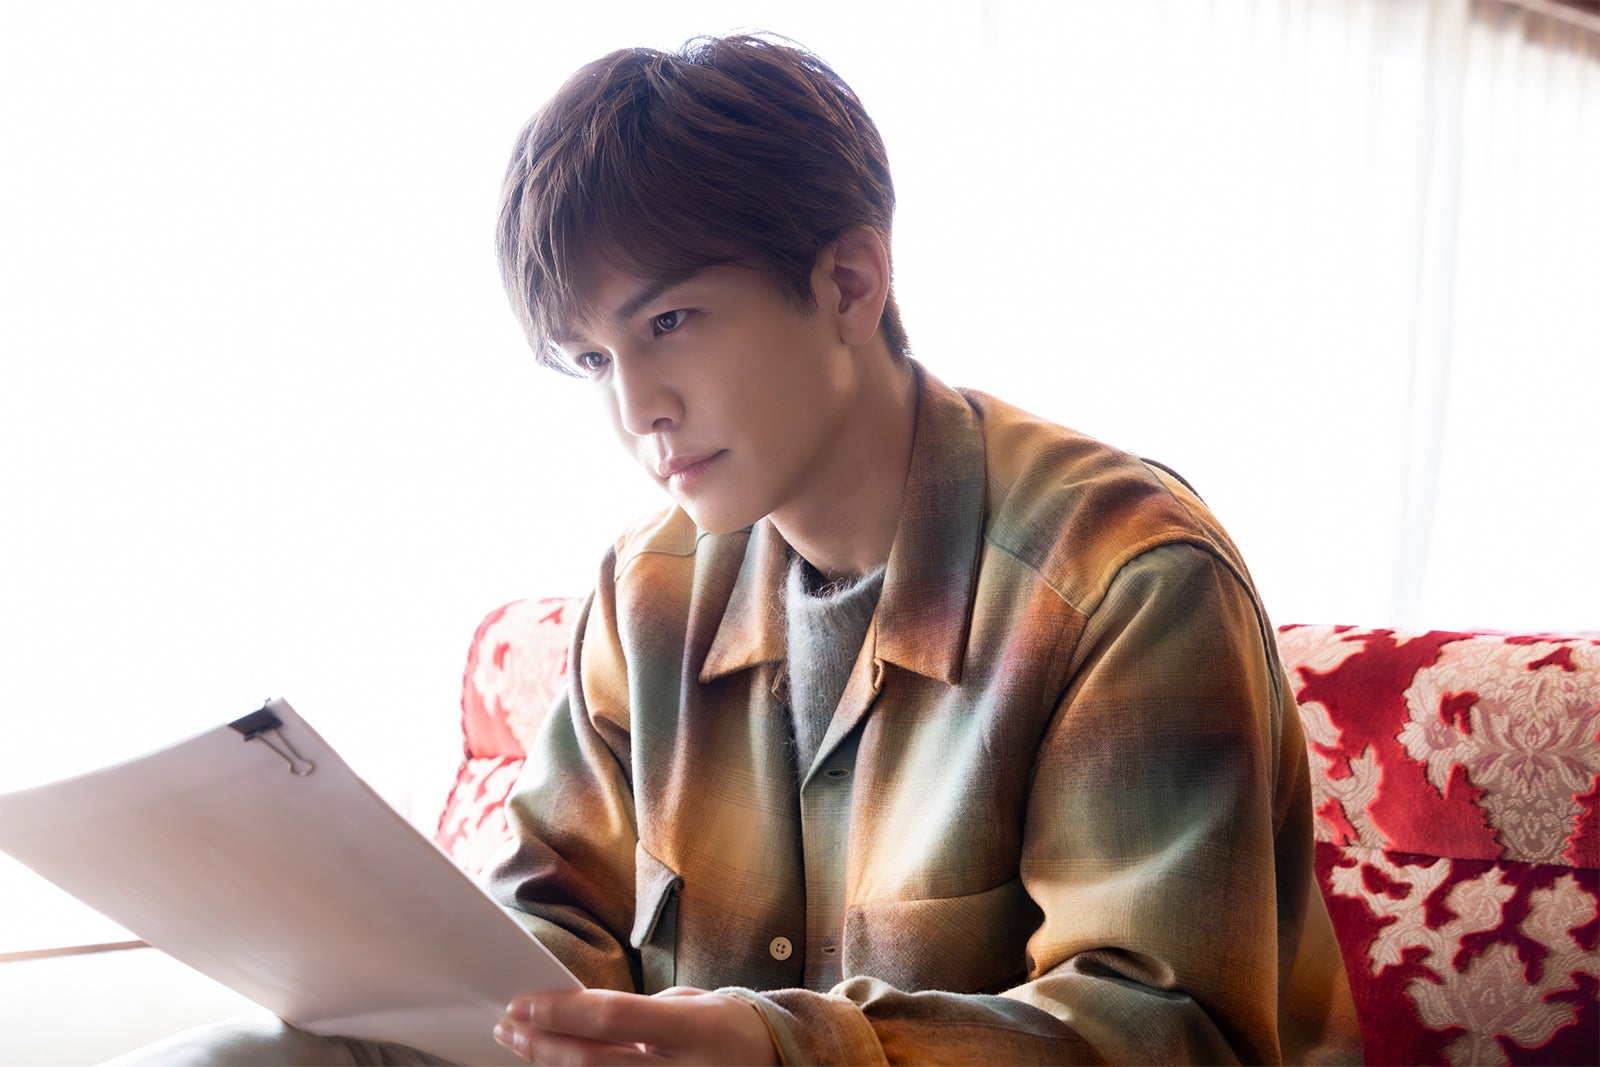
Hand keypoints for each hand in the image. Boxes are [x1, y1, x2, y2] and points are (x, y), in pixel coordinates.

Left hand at [494, 986, 779, 1065]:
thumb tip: (575, 1015)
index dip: (562, 1012)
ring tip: (524, 1045)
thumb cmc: (726, 1027)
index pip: (614, 1018)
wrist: (775, 1063)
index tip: (523, 1003)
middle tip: (510, 1026)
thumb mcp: (691, 1005)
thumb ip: (638, 1014)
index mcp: (695, 1030)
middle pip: (594, 1065)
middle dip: (542, 1045)